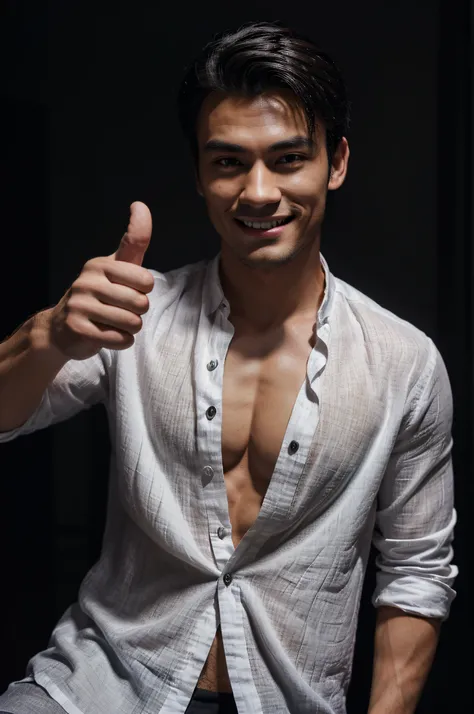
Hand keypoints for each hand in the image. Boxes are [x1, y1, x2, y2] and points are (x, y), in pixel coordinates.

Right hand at [48, 201, 153, 359]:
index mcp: (101, 264)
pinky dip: (121, 341)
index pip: (145, 279)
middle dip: (138, 312)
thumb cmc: (99, 295)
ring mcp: (80, 304)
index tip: (130, 288)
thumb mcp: (117, 267)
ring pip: (132, 322)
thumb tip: (140, 204)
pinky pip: (119, 339)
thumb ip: (133, 241)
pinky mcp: (77, 327)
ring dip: (130, 328)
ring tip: (114, 323)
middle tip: (120, 310)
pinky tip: (108, 334)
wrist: (62, 327)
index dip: (144, 290)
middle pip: (141, 303)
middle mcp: (88, 280)